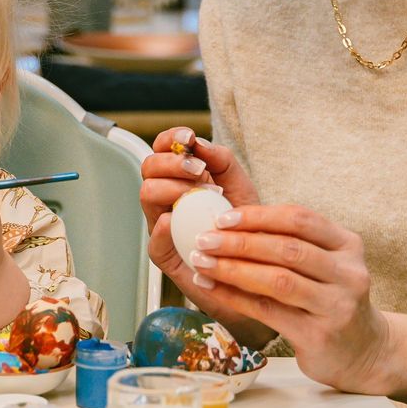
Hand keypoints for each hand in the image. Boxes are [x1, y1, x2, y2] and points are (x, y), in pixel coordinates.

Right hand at [140, 128, 270, 338]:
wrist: (259, 270)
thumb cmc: (247, 226)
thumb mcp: (240, 185)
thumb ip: (222, 160)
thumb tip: (200, 142)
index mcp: (182, 178)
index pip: (163, 149)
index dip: (170, 139)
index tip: (189, 137)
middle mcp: (168, 199)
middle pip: (149, 168)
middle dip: (171, 162)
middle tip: (198, 170)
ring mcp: (165, 227)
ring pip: (147, 197)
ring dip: (170, 188)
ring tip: (196, 194)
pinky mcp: (169, 256)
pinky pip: (155, 242)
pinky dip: (162, 228)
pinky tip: (175, 220)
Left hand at [188, 203, 392, 393]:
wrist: (364, 352)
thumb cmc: (331, 300)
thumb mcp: (323, 265)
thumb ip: (289, 244)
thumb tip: (228, 226)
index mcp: (348, 245)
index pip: (300, 219)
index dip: (258, 215)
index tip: (223, 217)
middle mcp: (348, 273)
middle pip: (287, 248)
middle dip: (240, 241)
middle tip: (204, 240)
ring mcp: (337, 306)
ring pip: (278, 280)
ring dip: (233, 269)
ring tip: (202, 262)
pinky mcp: (319, 336)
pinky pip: (268, 310)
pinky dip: (235, 297)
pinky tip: (213, 288)